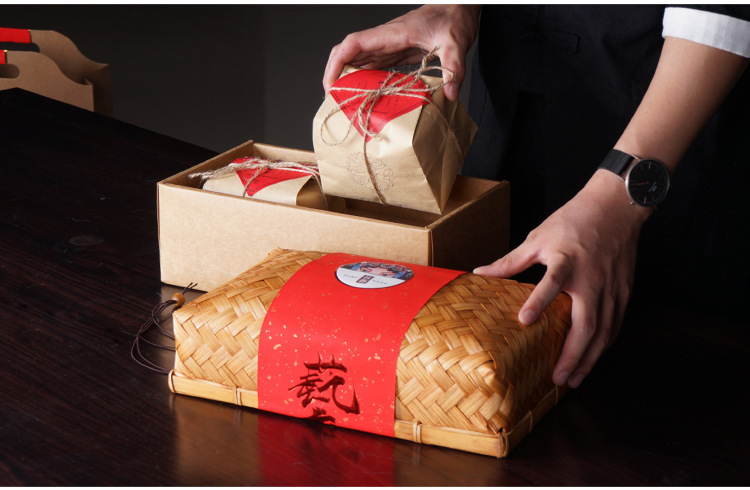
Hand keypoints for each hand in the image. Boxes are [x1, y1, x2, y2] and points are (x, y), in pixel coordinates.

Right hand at [323, 5, 480, 100]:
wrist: (457, 10)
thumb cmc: (453, 19)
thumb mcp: (456, 44)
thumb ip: (453, 66)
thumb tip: (451, 92)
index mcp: (392, 34)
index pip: (353, 43)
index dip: (337, 62)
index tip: (331, 82)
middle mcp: (384, 40)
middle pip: (348, 53)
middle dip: (335, 74)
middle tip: (333, 98)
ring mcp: (388, 46)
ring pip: (357, 60)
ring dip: (347, 78)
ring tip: (344, 101)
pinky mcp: (394, 53)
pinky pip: (371, 65)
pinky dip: (362, 79)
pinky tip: (363, 94)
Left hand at [474, 170, 651, 387]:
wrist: (616, 206)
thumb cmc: (574, 220)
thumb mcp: (537, 237)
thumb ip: (510, 261)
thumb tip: (479, 273)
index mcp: (567, 260)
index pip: (552, 282)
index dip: (538, 301)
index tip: (524, 321)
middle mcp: (592, 278)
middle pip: (586, 323)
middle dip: (573, 354)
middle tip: (557, 379)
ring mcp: (612, 287)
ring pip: (604, 331)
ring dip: (589, 358)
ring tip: (573, 379)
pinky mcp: (625, 291)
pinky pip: (615, 324)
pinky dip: (604, 345)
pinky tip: (592, 359)